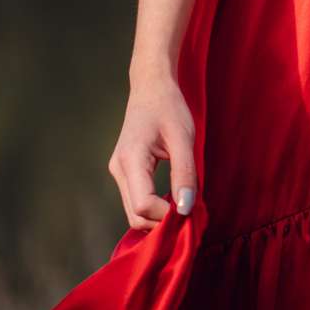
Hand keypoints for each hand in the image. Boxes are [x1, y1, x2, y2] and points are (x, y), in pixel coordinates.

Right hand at [108, 72, 198, 229]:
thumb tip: (186, 208)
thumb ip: (185, 173)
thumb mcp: (183, 138)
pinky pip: (136, 201)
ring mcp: (118, 172)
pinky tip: (172, 198)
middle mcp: (118, 169)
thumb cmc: (169, 107)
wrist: (151, 87)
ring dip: (158, 217)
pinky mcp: (124, 173)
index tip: (190, 207)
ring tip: (183, 204)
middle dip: (162, 222)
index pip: (143, 205)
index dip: (168, 214)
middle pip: (136, 215)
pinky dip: (153, 208)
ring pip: (134, 212)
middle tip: (189, 211)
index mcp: (131, 159)